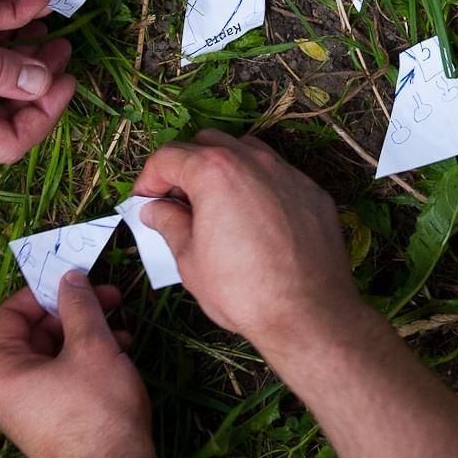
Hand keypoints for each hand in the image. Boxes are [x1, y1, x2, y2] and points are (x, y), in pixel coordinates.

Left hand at [0, 273, 150, 457]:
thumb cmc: (97, 409)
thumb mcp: (91, 345)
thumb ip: (79, 305)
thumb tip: (70, 278)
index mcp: (1, 371)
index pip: (8, 315)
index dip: (41, 292)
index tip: (74, 281)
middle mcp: (8, 392)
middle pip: (33, 335)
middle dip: (72, 312)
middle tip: (108, 297)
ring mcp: (30, 412)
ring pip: (54, 357)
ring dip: (86, 336)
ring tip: (121, 328)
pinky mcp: (55, 426)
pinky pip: (64, 381)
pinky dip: (88, 363)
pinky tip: (121, 355)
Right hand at [132, 130, 361, 347]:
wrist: (309, 315)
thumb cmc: (243, 291)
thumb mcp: (190, 260)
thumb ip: (169, 224)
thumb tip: (156, 210)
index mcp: (214, 172)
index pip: (168, 157)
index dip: (148, 179)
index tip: (145, 201)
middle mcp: (253, 161)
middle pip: (206, 143)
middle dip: (185, 166)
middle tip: (176, 201)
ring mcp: (288, 173)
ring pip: (246, 151)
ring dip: (223, 168)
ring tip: (216, 205)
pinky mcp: (313, 192)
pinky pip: (277, 176)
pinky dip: (257, 186)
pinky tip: (254, 220)